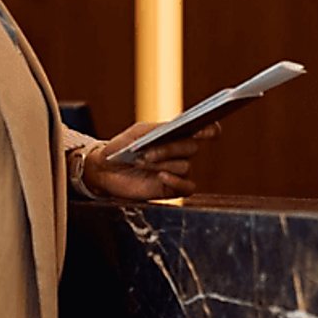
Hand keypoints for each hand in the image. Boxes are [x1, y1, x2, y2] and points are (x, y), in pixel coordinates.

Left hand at [80, 122, 219, 200]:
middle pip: (192, 147)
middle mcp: (181, 153)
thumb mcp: (138, 133)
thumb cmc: (122, 147)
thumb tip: (175, 130)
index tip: (206, 128)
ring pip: (185, 166)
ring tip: (142, 163)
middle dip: (170, 148)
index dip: (210, 129)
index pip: (205, 130)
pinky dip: (177, 182)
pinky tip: (161, 177)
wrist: (106, 169)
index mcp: (178, 134)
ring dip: (163, 164)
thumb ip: (158, 130)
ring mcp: (178, 171)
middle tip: (148, 152)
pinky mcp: (173, 189)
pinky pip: (187, 187)